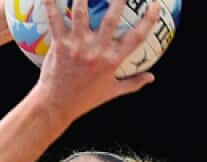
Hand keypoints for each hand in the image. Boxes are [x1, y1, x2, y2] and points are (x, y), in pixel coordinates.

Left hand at [34, 0, 160, 122]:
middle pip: (112, 18)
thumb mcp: (111, 92)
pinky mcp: (59, 46)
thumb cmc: (84, 99)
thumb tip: (152, 77)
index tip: (155, 4)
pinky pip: (55, 21)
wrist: (56, 106)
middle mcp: (97, 51)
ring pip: (81, 14)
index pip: (137, 37)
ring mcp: (77, 47)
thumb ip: (133, 83)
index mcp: (113, 61)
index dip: (149, 19)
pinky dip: (51, 4)